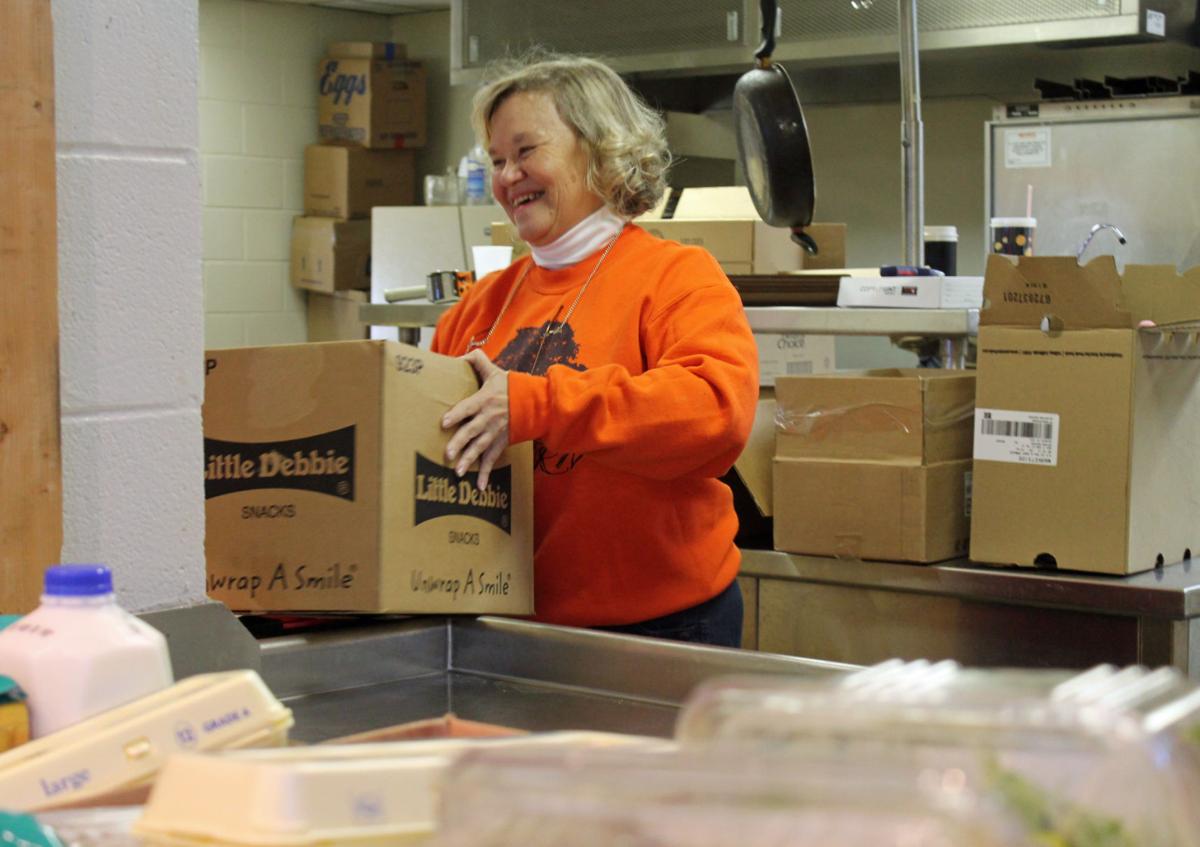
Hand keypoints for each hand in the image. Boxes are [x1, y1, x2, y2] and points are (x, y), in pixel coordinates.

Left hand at [443, 349, 510, 489]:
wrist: (537, 403)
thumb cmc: (513, 386)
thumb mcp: (495, 371)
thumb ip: (477, 361)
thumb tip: (460, 356)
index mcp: (484, 400)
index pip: (468, 408)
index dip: (456, 414)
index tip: (444, 423)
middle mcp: (489, 419)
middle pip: (472, 432)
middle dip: (460, 443)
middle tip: (448, 454)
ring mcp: (495, 433)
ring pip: (480, 449)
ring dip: (469, 461)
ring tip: (458, 472)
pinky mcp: (501, 443)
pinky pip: (492, 460)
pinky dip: (485, 474)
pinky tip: (478, 486)